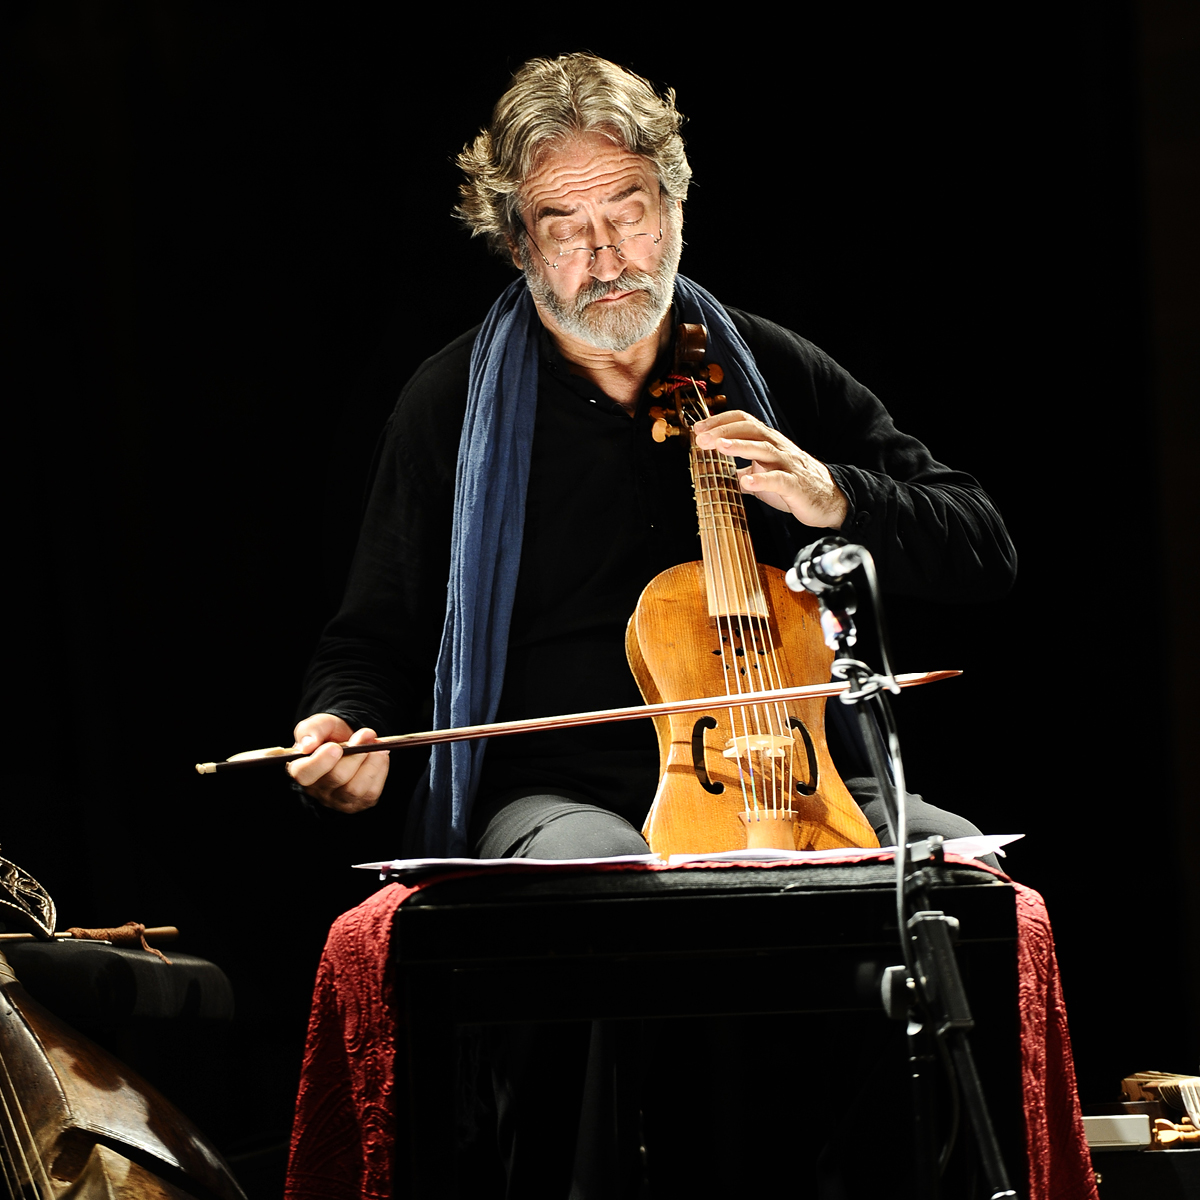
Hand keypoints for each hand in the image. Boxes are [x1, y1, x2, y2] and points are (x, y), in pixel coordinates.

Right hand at [286, 713, 388, 812]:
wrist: (350, 742)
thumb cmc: (330, 736)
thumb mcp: (320, 725)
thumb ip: (311, 729)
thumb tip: (308, 744)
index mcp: (301, 769)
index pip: (304, 774)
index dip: (321, 761)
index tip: (336, 747)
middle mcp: (316, 790)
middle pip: (336, 778)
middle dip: (355, 755)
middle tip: (367, 734)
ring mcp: (337, 800)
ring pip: (355, 789)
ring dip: (371, 763)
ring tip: (377, 745)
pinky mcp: (357, 803)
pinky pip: (371, 792)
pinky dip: (379, 771)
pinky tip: (379, 756)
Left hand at [692, 410, 847, 528]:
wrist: (829, 499)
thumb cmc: (794, 485)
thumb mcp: (764, 474)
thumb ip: (742, 471)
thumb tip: (717, 475)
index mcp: (769, 442)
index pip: (744, 421)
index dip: (721, 422)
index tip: (698, 429)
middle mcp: (778, 448)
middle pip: (752, 430)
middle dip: (725, 431)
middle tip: (701, 438)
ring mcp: (788, 465)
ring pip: (764, 449)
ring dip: (740, 446)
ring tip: (719, 447)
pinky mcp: (796, 486)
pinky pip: (778, 480)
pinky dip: (762, 480)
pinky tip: (746, 482)